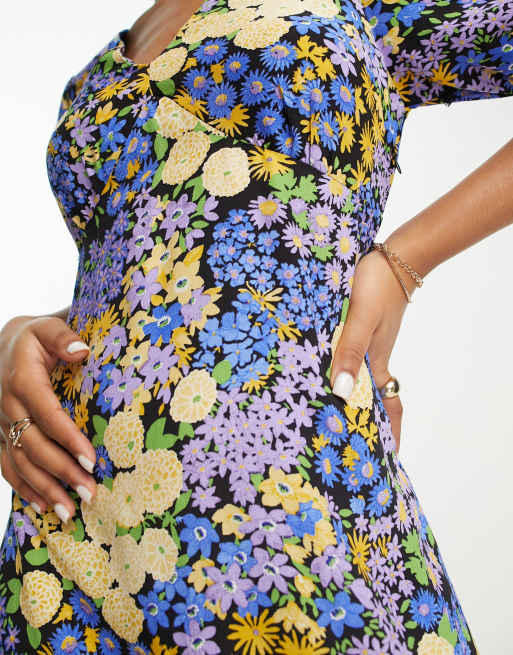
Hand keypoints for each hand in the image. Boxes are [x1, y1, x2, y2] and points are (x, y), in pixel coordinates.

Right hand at [0, 315, 96, 521]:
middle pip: (34, 445)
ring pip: (20, 462)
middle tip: (90, 493)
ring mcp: (1, 424)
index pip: (47, 415)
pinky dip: (24, 488)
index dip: (68, 439)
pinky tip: (43, 507)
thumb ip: (62, 335)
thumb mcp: (46, 326)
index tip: (91, 460)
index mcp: (22, 380)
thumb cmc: (34, 337)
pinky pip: (8, 465)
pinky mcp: (0, 434)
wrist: (2, 345)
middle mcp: (8, 406)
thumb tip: (81, 350)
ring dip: (44, 488)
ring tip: (71, 511)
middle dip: (61, 472)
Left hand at [329, 247, 415, 452]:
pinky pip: (349, 357)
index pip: (388, 405)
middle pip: (370, 396)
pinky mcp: (359, 329)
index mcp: (376, 362)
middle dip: (362, 420)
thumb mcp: (360, 320)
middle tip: (344, 442)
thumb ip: (350, 352)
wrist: (391, 257)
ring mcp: (367, 343)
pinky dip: (340, 370)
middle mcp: (372, 357)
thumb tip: (340, 391)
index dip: (391, 431)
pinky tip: (322, 371)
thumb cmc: (376, 288)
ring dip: (348, 396)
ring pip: (357, 377)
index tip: (389, 457)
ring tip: (327, 414)